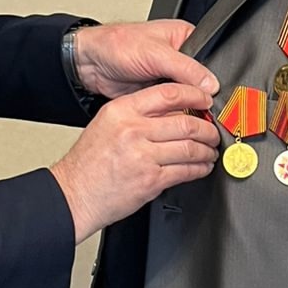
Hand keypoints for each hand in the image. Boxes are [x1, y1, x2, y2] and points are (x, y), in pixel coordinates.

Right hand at [50, 81, 219, 241]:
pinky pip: (186, 171)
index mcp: (122, 111)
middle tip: (213, 132)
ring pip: (190, 148)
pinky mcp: (151, 180)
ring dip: (207, 150)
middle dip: (207, 128)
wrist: (74, 193)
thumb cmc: (89, 162)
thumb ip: (137, 113)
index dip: (195, 95)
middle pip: (186, 122)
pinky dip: (200, 169)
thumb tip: (175, 110)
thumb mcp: (107, 123)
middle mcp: (133, 130)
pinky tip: (202, 167)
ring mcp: (143, 156)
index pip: (168, 94)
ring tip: (210, 151)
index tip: (206, 100)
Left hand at [73, 21, 217, 100]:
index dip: (210, 79)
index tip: (211, 96)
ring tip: (182, 110)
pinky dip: (172, 112)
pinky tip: (170, 115)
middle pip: (200, 82)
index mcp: (185, 38)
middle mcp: (180, 57)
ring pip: (187, 97)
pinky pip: (172, 106)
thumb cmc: (117, 45)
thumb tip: (210, 83)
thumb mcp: (155, 53)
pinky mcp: (158, 94)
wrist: (90, 63)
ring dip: (184, 105)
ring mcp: (169, 77)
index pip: (209, 60)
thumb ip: (185, 68)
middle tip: (198, 107)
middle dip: (197, 95)